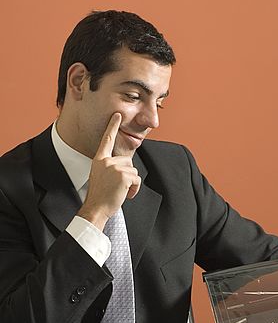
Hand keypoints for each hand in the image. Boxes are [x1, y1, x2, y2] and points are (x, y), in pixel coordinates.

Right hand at [78, 113, 141, 229]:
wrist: (96, 208)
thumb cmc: (99, 195)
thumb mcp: (101, 176)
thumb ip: (110, 167)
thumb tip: (125, 164)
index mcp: (99, 160)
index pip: (107, 140)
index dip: (112, 126)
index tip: (117, 114)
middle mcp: (106, 161)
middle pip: (128, 160)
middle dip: (127, 174)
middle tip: (117, 186)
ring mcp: (115, 167)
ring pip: (133, 170)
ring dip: (131, 182)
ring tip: (119, 190)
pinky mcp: (124, 175)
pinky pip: (137, 179)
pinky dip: (134, 188)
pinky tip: (125, 194)